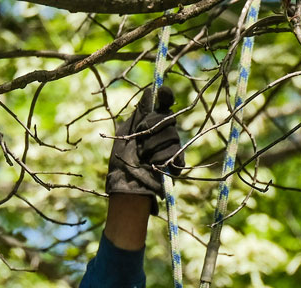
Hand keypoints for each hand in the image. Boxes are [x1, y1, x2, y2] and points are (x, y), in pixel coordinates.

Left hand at [106, 89, 182, 203]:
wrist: (126, 182)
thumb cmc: (122, 158)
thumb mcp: (126, 130)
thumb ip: (140, 113)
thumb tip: (149, 91)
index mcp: (150, 120)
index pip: (164, 103)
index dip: (166, 96)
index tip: (164, 93)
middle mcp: (163, 131)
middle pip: (169, 117)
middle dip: (152, 126)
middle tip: (139, 137)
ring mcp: (170, 146)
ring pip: (172, 135)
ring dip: (153, 146)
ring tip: (143, 157)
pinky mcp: (175, 161)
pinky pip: (178, 154)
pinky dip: (167, 160)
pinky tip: (158, 166)